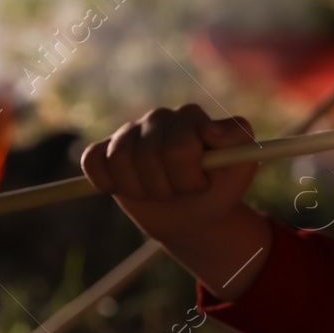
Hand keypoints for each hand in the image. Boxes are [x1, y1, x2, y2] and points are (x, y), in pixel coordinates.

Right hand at [81, 104, 262, 245]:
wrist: (194, 214)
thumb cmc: (218, 189)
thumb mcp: (241, 167)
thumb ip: (238, 139)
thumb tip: (210, 129)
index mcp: (192, 118)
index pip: (180, 144)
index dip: (188, 175)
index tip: (200, 185)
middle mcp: (160, 119)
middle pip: (148, 155)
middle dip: (165, 186)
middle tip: (179, 192)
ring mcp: (130, 132)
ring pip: (119, 159)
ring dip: (140, 189)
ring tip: (158, 193)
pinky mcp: (106, 150)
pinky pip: (92, 161)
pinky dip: (106, 182)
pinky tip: (127, 188)